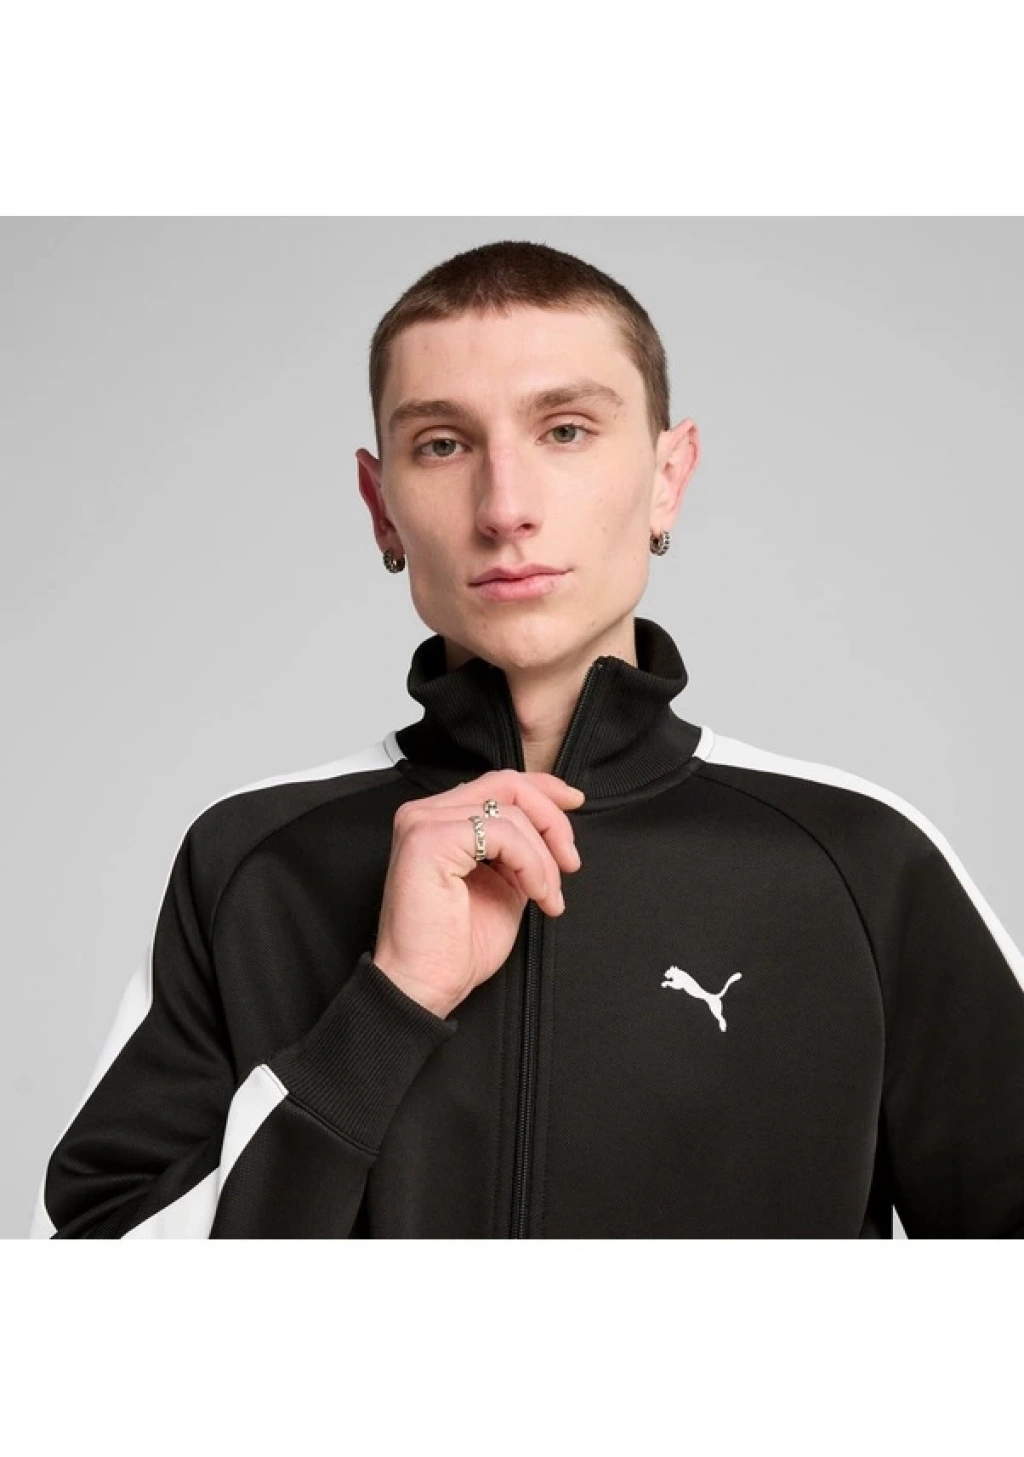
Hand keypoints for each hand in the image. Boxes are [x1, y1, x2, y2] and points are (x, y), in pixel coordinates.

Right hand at [371, 770, 585, 1018]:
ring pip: (510, 811)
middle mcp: (425, 813)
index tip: (575, 802)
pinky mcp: (429, 839)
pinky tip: (535, 893)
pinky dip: (530, 863)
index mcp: (439, 819)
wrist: (425, 984)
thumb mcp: (503, 884)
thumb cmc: (456, 945)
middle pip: (508, 785)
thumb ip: (519, 851)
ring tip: (548, 896)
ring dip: (544, 857)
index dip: (543, 788)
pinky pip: (501, 833)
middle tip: (570, 862)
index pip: (499, 781)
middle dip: (552, 821)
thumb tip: (552, 830)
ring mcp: (423, 822)